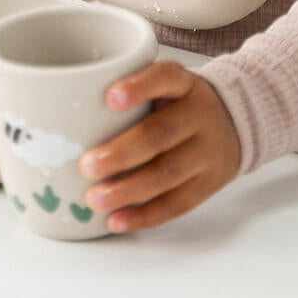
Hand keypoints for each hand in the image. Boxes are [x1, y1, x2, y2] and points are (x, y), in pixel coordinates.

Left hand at [79, 61, 240, 232]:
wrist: (235, 121)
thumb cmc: (179, 102)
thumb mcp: (165, 84)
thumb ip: (130, 90)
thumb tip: (61, 109)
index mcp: (184, 84)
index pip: (165, 77)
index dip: (139, 87)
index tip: (109, 97)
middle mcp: (199, 115)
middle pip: (160, 134)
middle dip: (121, 153)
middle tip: (87, 164)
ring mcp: (207, 152)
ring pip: (167, 174)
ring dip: (127, 189)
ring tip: (94, 197)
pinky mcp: (208, 184)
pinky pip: (177, 203)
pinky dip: (144, 215)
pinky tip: (117, 220)